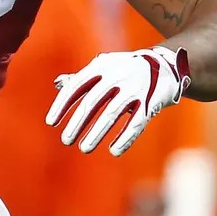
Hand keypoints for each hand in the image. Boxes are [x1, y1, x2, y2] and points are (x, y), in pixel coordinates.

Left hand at [46, 45, 189, 155]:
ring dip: (97, 133)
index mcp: (101, 66)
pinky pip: (136, 122)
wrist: (166, 64)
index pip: (76, 86)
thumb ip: (83, 76)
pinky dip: (125, 137)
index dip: (62, 104)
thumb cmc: (127, 68)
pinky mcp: (151, 101)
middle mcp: (117, 75)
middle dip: (77, 123)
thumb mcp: (105, 66)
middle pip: (92, 102)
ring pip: (112, 113)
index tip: (51, 122)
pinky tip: (114, 151)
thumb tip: (58, 84)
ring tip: (84, 148)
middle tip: (66, 141)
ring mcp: (135, 88)